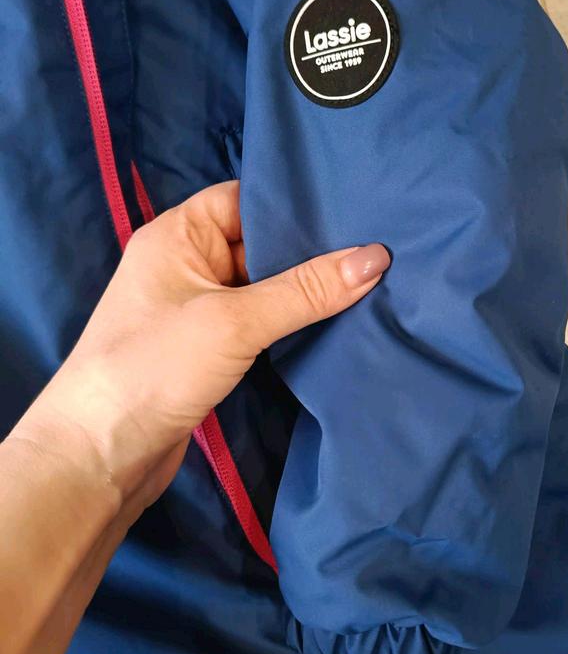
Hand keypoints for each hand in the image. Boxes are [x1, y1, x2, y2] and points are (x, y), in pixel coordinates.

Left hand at [10, 180, 389, 514]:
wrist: (101, 455)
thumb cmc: (155, 367)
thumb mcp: (234, 321)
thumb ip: (306, 290)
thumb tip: (378, 257)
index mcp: (180, 233)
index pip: (247, 198)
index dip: (297, 203)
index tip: (357, 208)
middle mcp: (188, 262)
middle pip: (261, 243)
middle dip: (312, 250)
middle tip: (380, 247)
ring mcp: (198, 307)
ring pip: (264, 286)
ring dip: (306, 290)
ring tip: (373, 280)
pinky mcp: (210, 348)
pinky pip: (260, 321)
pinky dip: (292, 321)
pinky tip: (337, 319)